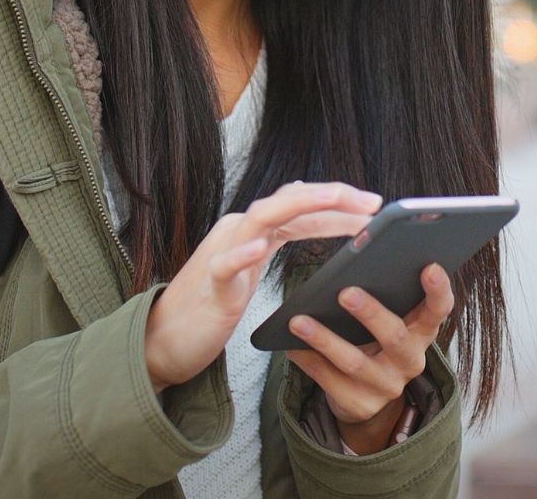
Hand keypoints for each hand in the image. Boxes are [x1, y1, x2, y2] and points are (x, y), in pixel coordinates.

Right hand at [144, 181, 382, 392]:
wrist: (163, 338)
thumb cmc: (210, 303)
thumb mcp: (250, 264)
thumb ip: (275, 235)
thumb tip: (307, 207)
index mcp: (251, 229)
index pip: (300, 207)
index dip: (338, 204)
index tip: (373, 206)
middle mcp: (237, 231)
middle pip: (288, 201)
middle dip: (333, 197)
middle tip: (372, 201)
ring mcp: (221, 254)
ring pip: (260, 217)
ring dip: (300, 205)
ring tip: (334, 199)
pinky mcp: (209, 285)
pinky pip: (224, 265)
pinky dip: (241, 254)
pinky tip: (259, 248)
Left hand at [284, 262, 453, 454]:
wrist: (367, 394)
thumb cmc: (374, 338)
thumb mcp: (388, 319)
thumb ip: (383, 296)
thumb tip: (353, 262)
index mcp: (421, 331)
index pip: (438, 309)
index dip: (438, 290)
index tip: (430, 267)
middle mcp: (410, 361)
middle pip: (395, 337)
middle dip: (371, 313)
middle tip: (345, 292)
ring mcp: (387, 386)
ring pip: (355, 362)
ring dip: (324, 339)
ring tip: (298, 321)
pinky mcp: (361, 405)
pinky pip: (329, 381)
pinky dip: (308, 360)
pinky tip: (290, 345)